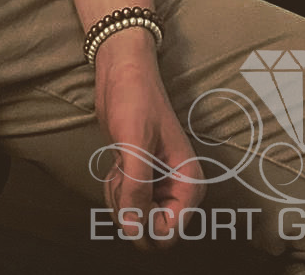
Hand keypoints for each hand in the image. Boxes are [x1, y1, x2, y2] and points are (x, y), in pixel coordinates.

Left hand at [93, 36, 203, 246]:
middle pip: (151, 228)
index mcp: (188, 183)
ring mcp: (157, 184)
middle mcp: (176, 188)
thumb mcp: (134, 145)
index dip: (146, 225)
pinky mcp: (140, 177)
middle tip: (121, 178)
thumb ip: (136, 190)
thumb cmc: (135, 100)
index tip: (128, 199)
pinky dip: (115, 190)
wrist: (122, 72)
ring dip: (119, 198)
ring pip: (135, 218)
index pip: (170, 232)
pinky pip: (126, 203)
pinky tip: (115, 166)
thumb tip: (134, 231)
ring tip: (118, 167)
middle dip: (129, 210)